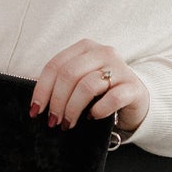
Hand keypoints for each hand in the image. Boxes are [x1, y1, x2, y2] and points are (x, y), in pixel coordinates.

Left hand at [29, 40, 149, 135]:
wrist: (135, 99)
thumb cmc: (101, 91)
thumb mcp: (79, 81)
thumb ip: (61, 83)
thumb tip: (37, 103)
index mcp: (85, 48)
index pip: (56, 65)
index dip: (42, 89)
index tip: (35, 110)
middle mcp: (103, 52)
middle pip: (69, 75)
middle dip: (57, 101)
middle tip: (53, 121)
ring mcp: (120, 68)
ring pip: (87, 86)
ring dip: (73, 109)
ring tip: (69, 123)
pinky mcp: (133, 87)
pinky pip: (112, 98)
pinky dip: (98, 111)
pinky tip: (93, 117)